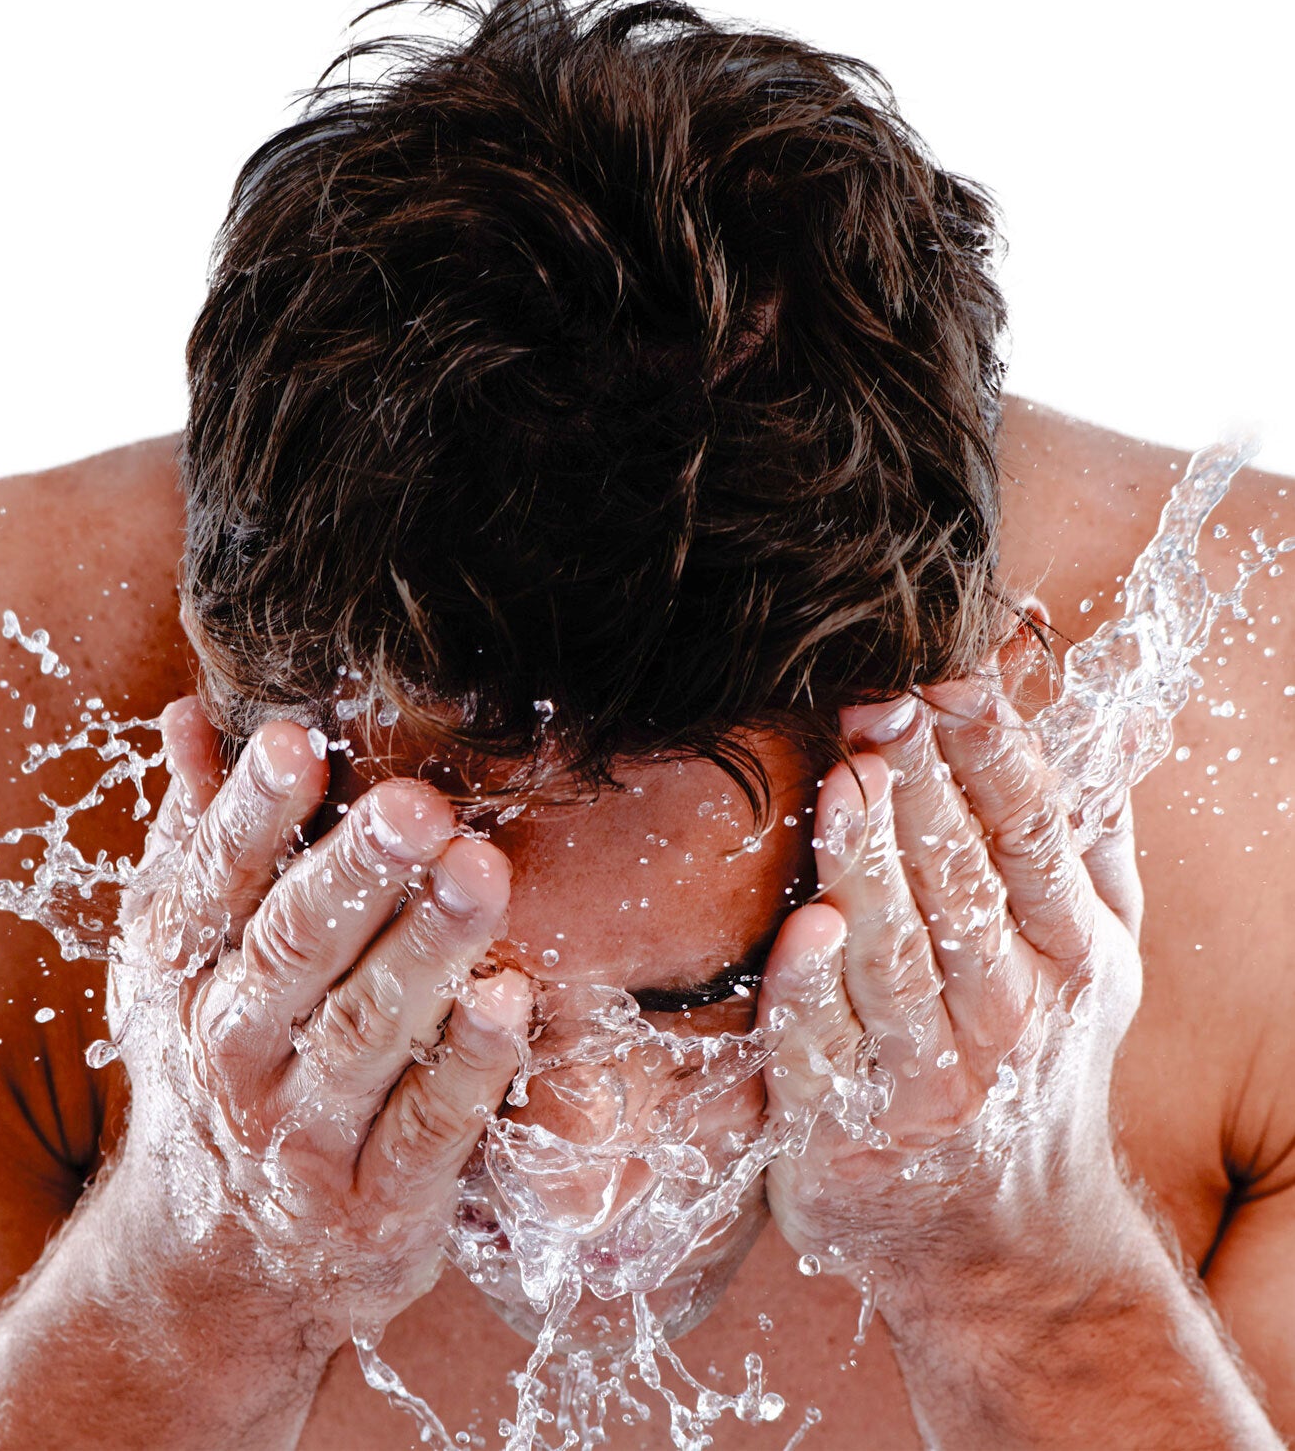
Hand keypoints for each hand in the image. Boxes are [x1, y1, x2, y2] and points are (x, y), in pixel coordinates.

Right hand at [103, 697, 528, 1349]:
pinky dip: (468, 1066)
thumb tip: (193, 714)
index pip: (215, 884)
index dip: (250, 812)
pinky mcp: (378, 1205)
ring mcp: (304, 1137)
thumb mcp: (179, 959)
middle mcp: (235, 1053)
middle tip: (416, 807)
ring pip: (366, 1032)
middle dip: (355, 876)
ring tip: (482, 874)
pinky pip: (430, 1128)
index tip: (297, 741)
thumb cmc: (219, 1063)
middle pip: (294, 951)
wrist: (216, 1264)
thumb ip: (196, 838)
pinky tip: (510, 999)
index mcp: (187, 977)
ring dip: (427, 952)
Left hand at [757, 680, 1144, 1278]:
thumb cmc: (1036, 1066)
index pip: (1032, 835)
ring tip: (846, 782)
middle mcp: (1009, 1017)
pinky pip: (823, 1054)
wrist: (1002, 1246)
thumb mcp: (1092, 960)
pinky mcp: (844, 1131)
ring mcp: (930, 1081)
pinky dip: (813, 993)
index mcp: (1067, 956)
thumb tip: (1118, 723)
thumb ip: (1091, 843)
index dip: (994, 752)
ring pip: (898, 959)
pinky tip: (804, 927)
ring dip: (870, 867)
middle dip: (921, 787)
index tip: (951, 677)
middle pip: (962, 882)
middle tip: (878, 699)